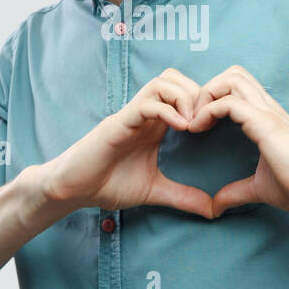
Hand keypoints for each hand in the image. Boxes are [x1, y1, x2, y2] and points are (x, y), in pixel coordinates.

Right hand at [40, 68, 214, 219]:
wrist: (73, 190)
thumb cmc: (107, 185)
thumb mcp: (154, 191)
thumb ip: (182, 196)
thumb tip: (212, 210)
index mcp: (155, 124)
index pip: (183, 92)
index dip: (203, 102)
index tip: (215, 126)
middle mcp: (144, 114)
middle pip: (175, 78)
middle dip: (198, 94)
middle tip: (208, 121)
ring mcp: (131, 115)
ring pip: (162, 83)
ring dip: (184, 97)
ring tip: (194, 123)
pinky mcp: (118, 123)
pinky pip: (146, 104)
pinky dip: (167, 110)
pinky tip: (181, 128)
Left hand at [186, 65, 288, 218]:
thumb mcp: (261, 188)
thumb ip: (237, 191)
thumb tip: (216, 205)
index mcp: (267, 118)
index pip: (237, 87)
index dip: (212, 99)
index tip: (197, 126)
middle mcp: (267, 108)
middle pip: (232, 73)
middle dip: (206, 90)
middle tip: (193, 118)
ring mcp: (267, 113)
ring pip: (230, 78)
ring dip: (205, 95)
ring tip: (194, 122)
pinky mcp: (266, 123)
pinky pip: (229, 102)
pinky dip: (207, 111)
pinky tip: (198, 129)